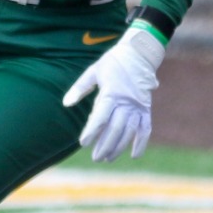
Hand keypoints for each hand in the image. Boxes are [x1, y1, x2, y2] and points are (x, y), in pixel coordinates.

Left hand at [61, 26, 165, 160]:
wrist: (140, 53)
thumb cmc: (113, 62)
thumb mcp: (94, 71)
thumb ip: (80, 88)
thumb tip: (65, 103)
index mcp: (111, 92)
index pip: (101, 117)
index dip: (92, 131)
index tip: (83, 143)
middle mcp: (126, 102)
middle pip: (115, 128)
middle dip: (105, 145)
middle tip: (95, 158)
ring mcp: (138, 107)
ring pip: (129, 132)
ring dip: (119, 147)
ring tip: (108, 158)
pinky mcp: (146, 109)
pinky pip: (146, 129)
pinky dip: (141, 143)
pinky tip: (133, 155)